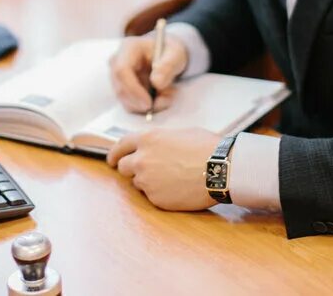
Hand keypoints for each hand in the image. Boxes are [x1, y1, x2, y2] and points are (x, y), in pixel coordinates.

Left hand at [106, 128, 220, 210]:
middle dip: (130, 169)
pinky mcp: (155, 199)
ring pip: (138, 183)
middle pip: (123, 167)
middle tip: (144, 171)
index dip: (114, 153)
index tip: (112, 160)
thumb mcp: (180, 133)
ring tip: (171, 178)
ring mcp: (147, 181)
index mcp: (147, 139)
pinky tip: (177, 188)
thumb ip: (160, 140)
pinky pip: (152, 196)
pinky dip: (160, 193)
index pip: (120, 146)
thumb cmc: (206, 148)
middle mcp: (142, 159)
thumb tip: (154, 146)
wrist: (221, 170)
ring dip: (148, 181)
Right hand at [108, 34, 188, 113]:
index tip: (149, 103)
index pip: (121, 71)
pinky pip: (131, 105)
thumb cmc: (170, 52)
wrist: (168, 55)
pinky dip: (148, 107)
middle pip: (121, 89)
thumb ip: (168, 66)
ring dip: (148, 105)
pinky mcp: (122, 90)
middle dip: (142, 102)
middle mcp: (117, 62)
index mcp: (129, 48)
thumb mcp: (176, 54)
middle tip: (164, 101)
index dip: (133, 89)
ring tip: (168, 94)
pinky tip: (161, 97)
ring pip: (126, 101)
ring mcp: (117, 77)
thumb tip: (156, 83)